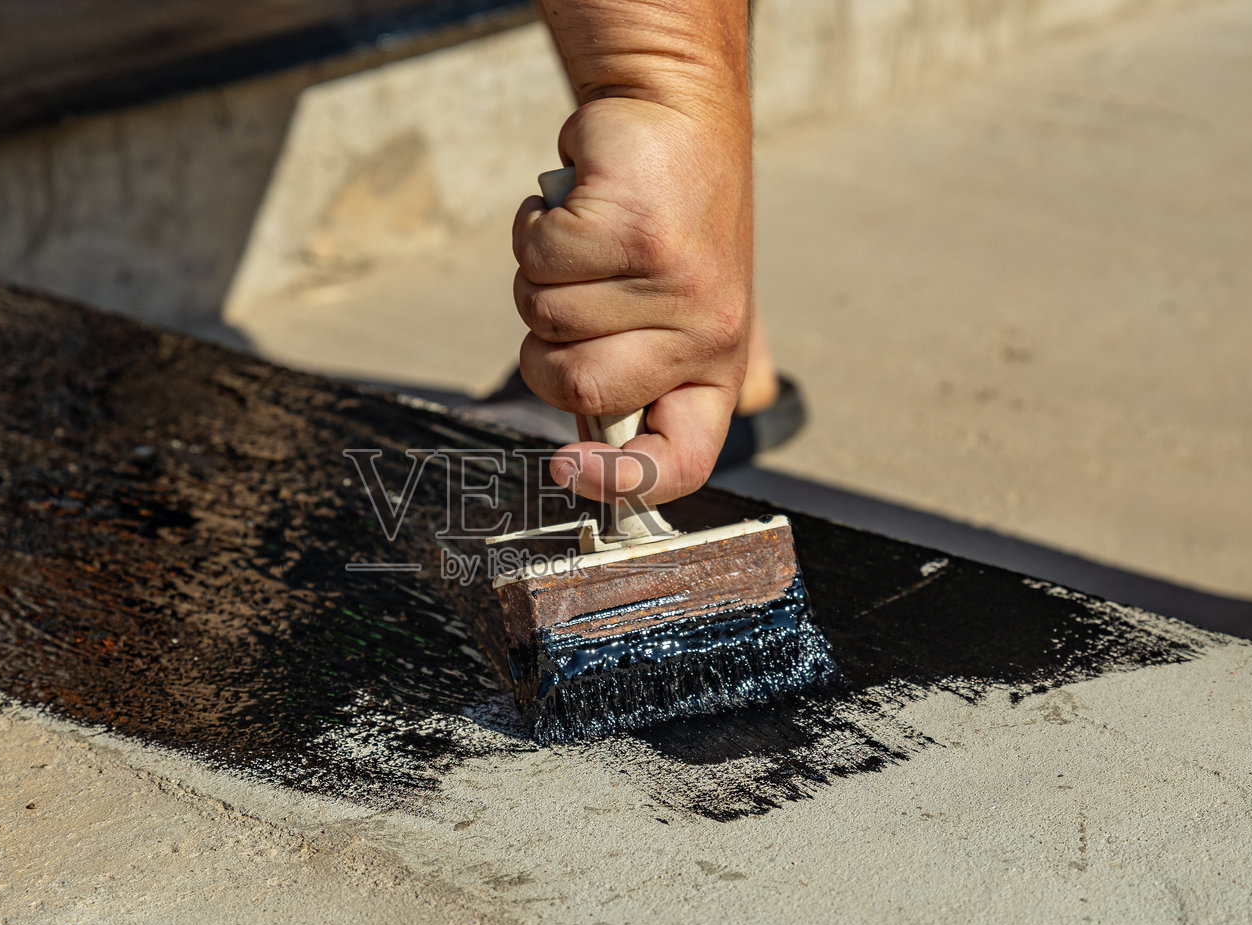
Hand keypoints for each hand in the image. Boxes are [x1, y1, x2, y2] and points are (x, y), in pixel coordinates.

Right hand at [513, 96, 752, 504]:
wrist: (676, 115)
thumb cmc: (666, 222)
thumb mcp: (669, 313)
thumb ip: (631, 378)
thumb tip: (584, 448)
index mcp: (716, 368)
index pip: (680, 459)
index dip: (619, 481)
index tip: (567, 468)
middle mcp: (703, 334)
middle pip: (576, 388)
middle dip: (545, 344)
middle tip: (578, 295)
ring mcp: (671, 283)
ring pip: (545, 317)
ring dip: (541, 275)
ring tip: (587, 241)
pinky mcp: (633, 228)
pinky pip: (539, 258)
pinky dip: (536, 227)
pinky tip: (577, 206)